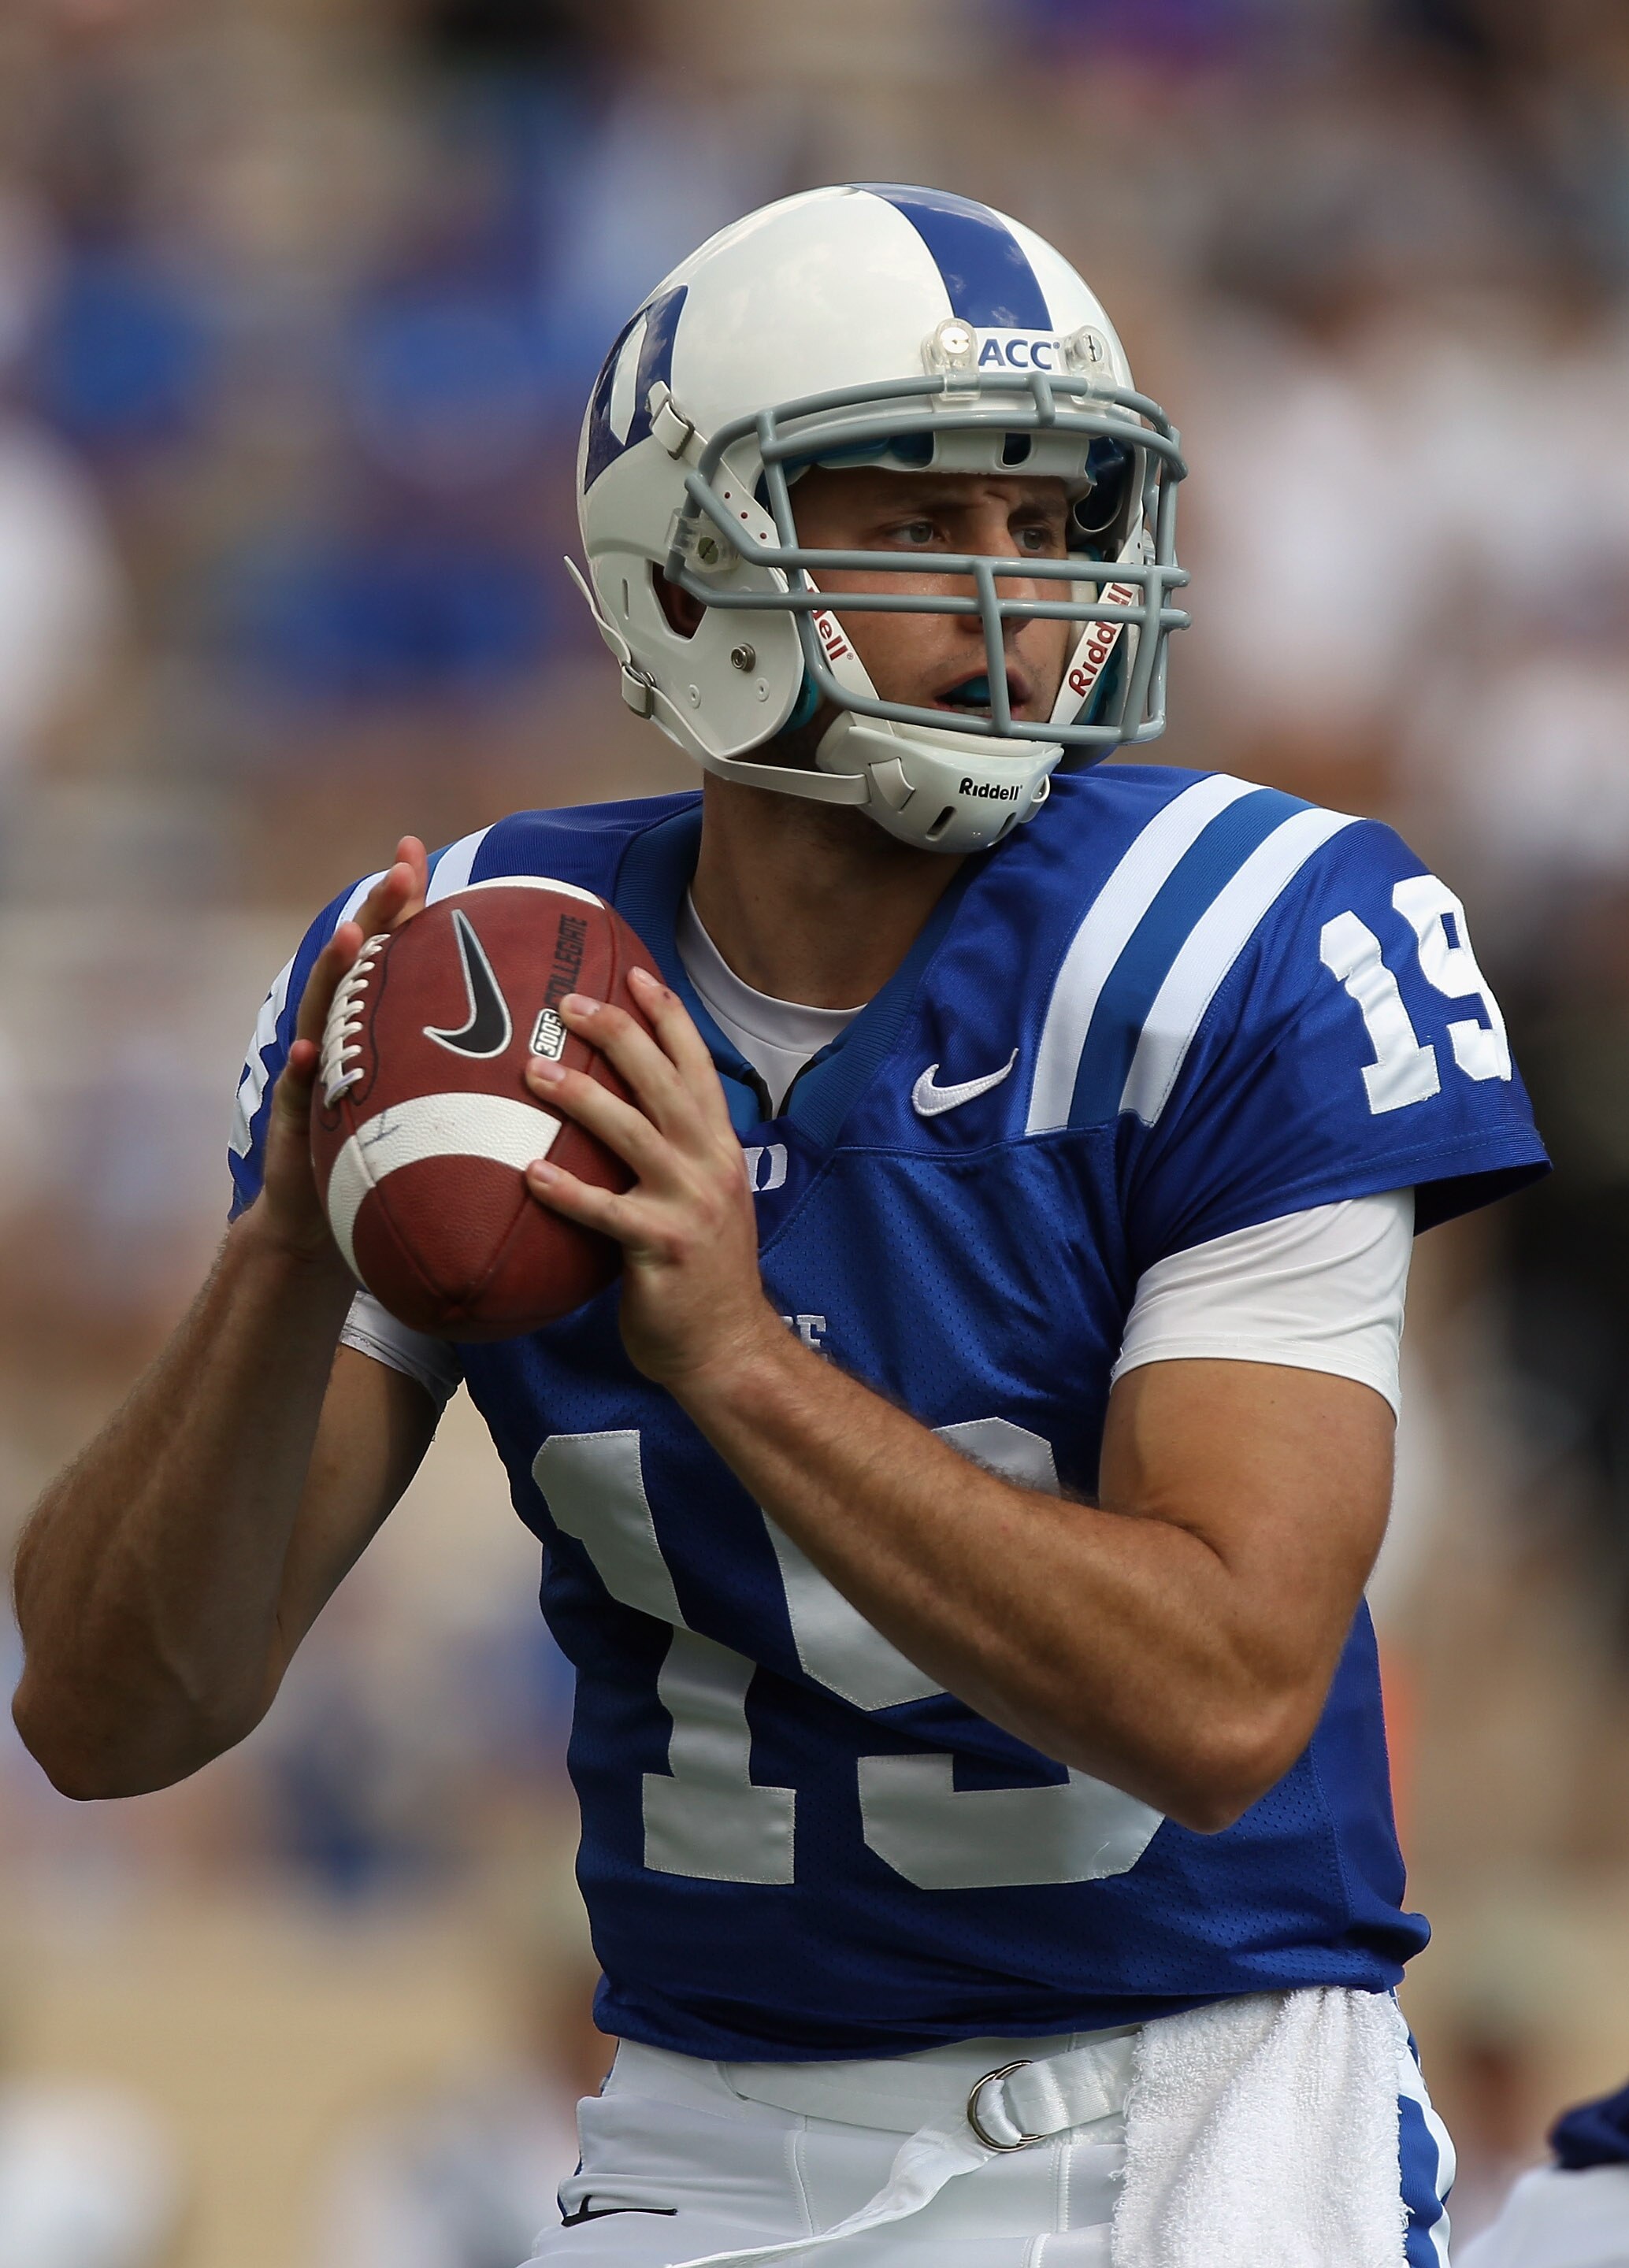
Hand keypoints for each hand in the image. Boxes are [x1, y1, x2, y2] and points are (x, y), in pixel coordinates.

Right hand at [252, 838, 429, 1265]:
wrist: (325, 1226)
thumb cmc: (385, 1159)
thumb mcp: (426, 1105)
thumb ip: (455, 1070)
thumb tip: (530, 1040)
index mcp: (370, 1028)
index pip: (387, 954)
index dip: (398, 904)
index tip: (414, 852)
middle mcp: (336, 1038)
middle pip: (355, 966)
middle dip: (376, 915)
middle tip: (401, 873)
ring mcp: (309, 1073)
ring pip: (321, 1015)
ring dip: (335, 974)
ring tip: (354, 938)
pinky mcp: (293, 1121)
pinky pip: (296, 1093)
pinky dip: (298, 1070)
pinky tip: (302, 1050)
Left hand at [523, 968, 783, 1389]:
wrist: (728, 1347)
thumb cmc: (702, 1275)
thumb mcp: (704, 1199)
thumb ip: (673, 1156)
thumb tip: (616, 1115)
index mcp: (721, 1147)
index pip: (696, 1066)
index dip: (667, 1017)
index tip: (633, 973)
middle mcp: (711, 1164)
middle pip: (663, 1081)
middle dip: (617, 1034)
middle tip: (568, 1002)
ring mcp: (691, 1204)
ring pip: (633, 1132)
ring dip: (580, 1097)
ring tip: (531, 1071)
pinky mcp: (663, 1248)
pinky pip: (606, 1212)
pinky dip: (567, 1191)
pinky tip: (529, 1175)